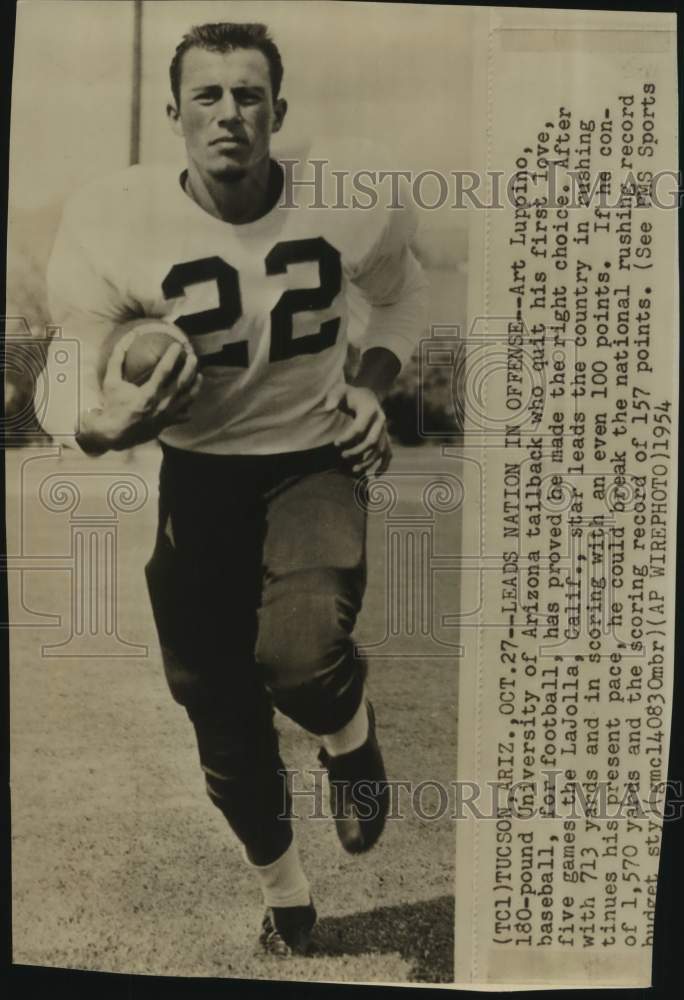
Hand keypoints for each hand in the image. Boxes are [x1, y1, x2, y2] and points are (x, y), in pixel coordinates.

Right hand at [81, 329, 201, 452]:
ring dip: (196, 385)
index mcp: (148, 394)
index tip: (178, 345)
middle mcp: (161, 405)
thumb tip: (122, 342)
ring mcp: (166, 416)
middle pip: (182, 383)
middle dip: (190, 367)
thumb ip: (116, 362)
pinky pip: (184, 415)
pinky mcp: (167, 424)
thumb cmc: (113, 406)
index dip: (172, 356)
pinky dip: (189, 406)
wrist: (114, 434)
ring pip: (188, 399)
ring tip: (199, 375)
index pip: (164, 370)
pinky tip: (190, 398)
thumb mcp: (111, 383)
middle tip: (193, 356)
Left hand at [325, 384, 391, 476]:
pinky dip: (384, 465)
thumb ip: (333, 396)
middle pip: (372, 441)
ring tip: (354, 470)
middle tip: (342, 456)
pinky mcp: (386, 437)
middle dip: (357, 451)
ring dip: (368, 461)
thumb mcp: (340, 390)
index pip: (360, 428)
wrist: (367, 395)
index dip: (347, 437)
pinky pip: (388, 453)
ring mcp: (385, 430)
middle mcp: (381, 420)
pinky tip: (375, 476)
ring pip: (380, 449)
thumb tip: (327, 408)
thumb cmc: (350, 394)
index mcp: (370, 409)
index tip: (336, 443)